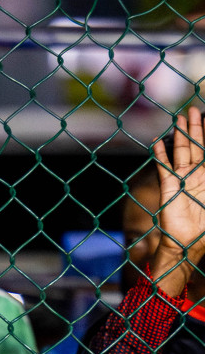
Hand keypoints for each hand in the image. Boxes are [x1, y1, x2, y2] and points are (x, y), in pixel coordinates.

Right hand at [151, 106, 204, 290]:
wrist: (188, 243)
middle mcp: (196, 176)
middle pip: (195, 147)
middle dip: (195, 129)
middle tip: (193, 110)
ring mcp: (181, 180)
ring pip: (181, 152)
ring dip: (180, 136)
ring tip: (178, 119)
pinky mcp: (168, 187)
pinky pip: (164, 167)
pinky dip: (160, 155)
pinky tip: (158, 142)